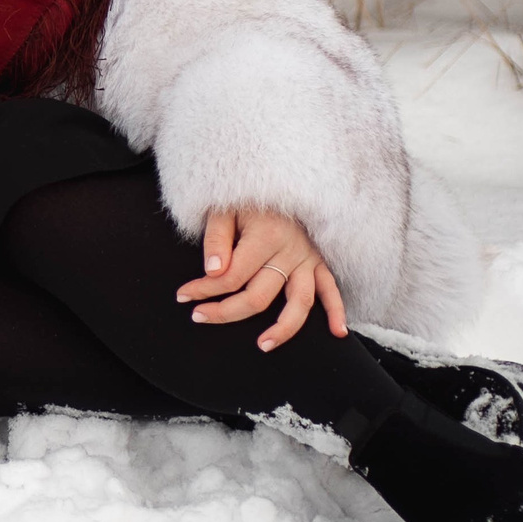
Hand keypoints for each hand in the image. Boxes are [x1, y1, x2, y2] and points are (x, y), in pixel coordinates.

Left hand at [175, 206, 347, 352]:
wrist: (280, 176)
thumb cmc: (246, 195)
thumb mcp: (224, 207)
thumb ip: (216, 239)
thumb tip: (212, 272)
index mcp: (264, 237)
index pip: (232, 276)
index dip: (205, 289)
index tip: (184, 296)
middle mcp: (290, 251)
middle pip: (259, 295)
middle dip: (226, 311)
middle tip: (199, 317)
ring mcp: (308, 258)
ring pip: (299, 302)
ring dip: (283, 328)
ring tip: (262, 345)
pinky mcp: (320, 261)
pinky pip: (332, 289)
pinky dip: (337, 311)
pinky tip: (337, 332)